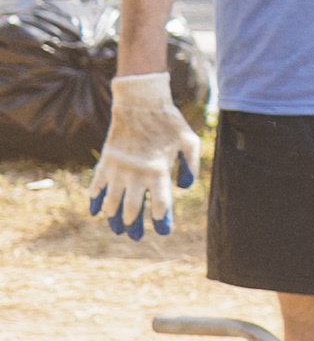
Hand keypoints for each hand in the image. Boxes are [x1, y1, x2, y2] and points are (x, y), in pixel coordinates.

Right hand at [90, 74, 196, 240]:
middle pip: (134, 207)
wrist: (140, 103)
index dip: (160, 219)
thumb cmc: (169, 122)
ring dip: (113, 217)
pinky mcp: (106, 161)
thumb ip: (191, 166)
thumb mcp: (190, 141)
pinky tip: (95, 211)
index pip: (160, 203)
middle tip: (135, 236)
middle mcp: (137, 173)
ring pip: (113, 200)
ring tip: (116, 229)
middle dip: (134, 224)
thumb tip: (184, 188)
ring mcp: (119, 168)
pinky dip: (95, 199)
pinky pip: (97, 184)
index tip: (162, 230)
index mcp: (159, 170)